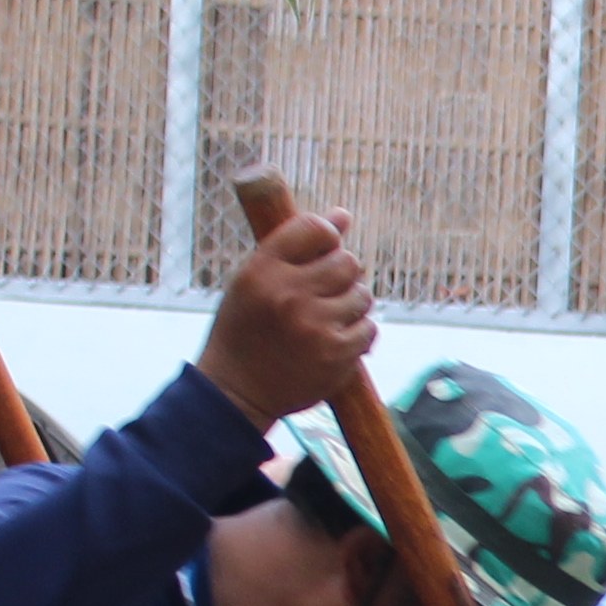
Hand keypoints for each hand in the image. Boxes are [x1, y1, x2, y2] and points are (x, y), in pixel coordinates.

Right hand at [198, 206, 377, 429]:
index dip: (327, 236)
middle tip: (323, 291)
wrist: (237, 391)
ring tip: (326, 317)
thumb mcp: (256, 280)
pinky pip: (368, 328)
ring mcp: (315, 326)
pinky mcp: (337, 355)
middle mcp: (289, 295)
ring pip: (362, 295)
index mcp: (262, 270)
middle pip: (347, 261)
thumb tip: (343, 214)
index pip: (314, 229)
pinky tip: (334, 339)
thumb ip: (297, 247)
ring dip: (352, 303)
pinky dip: (358, 333)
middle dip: (342, 273)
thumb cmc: (246, 328)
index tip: (324, 250)